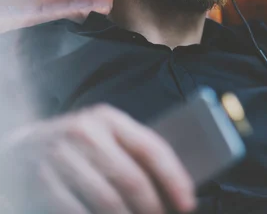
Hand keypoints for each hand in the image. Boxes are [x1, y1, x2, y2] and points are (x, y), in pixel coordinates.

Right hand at [0, 104, 195, 213]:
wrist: (22, 149)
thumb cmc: (77, 146)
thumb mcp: (106, 138)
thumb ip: (135, 153)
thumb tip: (175, 186)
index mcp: (109, 119)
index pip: (152, 148)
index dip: (174, 179)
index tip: (187, 203)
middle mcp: (85, 133)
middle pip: (132, 179)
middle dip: (153, 207)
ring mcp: (60, 156)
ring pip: (108, 200)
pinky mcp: (40, 181)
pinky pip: (78, 212)